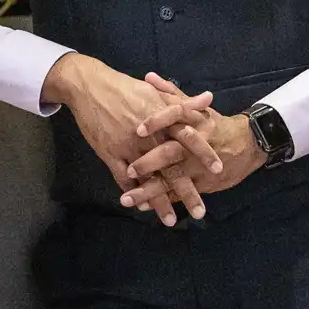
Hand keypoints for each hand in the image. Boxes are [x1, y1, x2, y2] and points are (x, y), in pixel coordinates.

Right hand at [41, 54, 216, 225]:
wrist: (90, 87)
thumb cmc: (125, 88)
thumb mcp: (156, 92)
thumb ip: (183, 101)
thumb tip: (209, 98)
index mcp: (162, 119)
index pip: (189, 139)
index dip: (204, 154)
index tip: (218, 171)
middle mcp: (149, 136)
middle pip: (171, 167)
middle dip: (186, 191)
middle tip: (200, 212)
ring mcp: (128, 147)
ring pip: (148, 179)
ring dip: (160, 201)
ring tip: (171, 220)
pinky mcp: (110, 153)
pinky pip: (122, 178)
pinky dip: (132, 192)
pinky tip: (141, 207)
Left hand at [120, 74, 267, 208]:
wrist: (248, 145)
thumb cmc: (215, 124)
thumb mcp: (197, 107)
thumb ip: (170, 93)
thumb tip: (148, 77)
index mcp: (195, 120)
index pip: (176, 116)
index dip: (157, 122)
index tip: (138, 130)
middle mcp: (197, 143)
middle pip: (173, 152)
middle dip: (150, 163)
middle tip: (129, 170)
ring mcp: (199, 166)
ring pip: (173, 178)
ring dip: (150, 190)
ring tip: (127, 199)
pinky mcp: (202, 182)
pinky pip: (180, 193)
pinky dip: (163, 201)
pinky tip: (144, 207)